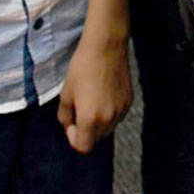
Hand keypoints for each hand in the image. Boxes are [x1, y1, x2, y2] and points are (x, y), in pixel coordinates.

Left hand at [58, 35, 131, 153]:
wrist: (106, 46)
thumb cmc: (83, 67)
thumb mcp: (65, 92)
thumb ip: (64, 116)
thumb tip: (70, 125)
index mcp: (90, 118)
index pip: (83, 147)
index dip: (73, 139)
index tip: (71, 124)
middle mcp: (108, 118)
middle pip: (96, 139)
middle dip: (86, 130)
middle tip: (79, 109)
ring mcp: (121, 110)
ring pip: (108, 128)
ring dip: (98, 122)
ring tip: (92, 100)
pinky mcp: (129, 101)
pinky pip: (117, 116)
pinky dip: (109, 112)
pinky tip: (103, 94)